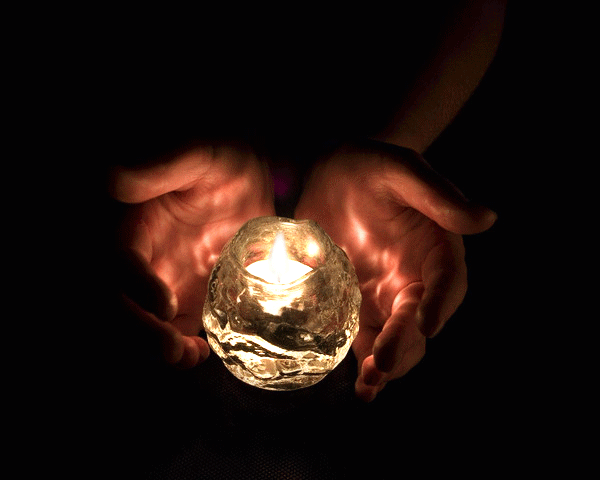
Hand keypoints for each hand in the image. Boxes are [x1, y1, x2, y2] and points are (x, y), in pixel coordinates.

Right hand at [110, 143, 274, 367]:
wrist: (250, 183)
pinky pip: (176, 329)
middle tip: (171, 349)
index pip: (119, 260)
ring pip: (146, 323)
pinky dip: (183, 347)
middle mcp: (143, 260)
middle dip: (141, 331)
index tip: (166, 304)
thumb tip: (116, 180)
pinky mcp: (187, 296)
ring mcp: (164, 281)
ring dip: (160, 347)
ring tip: (188, 357)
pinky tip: (203, 353)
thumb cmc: (221, 162)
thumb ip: (163, 167)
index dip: (136, 284)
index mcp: (134, 226)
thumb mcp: (198, 155)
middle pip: (122, 303)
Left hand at [294, 141, 495, 400]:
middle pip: (420, 317)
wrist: (333, 174)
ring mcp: (387, 292)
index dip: (440, 302)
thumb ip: (437, 194)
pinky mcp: (359, 300)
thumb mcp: (400, 169)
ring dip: (386, 362)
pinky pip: (363, 333)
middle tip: (385, 363)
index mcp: (436, 246)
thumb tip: (486, 219)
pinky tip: (358, 381)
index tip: (426, 323)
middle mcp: (417, 276)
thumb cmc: (371, 165)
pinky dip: (361, 357)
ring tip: (371, 385)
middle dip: (406, 342)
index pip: (447, 279)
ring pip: (395, 335)